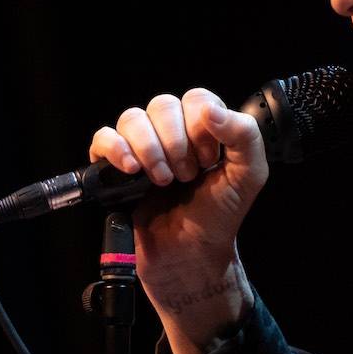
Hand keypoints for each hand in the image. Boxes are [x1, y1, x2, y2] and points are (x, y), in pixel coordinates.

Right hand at [86, 90, 268, 353]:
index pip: (196, 99)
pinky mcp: (115, 167)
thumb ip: (245, 136)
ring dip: (149, 148)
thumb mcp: (249, 175)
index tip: (209, 161)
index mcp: (202, 127)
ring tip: (162, 181)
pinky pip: (103, 138)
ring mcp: (140, 148)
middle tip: (187, 177)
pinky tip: (131, 170)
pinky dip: (116, 149)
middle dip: (176, 142)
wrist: (190, 254)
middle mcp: (170, 132)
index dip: (201, 127)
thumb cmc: (219, 216)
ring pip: (131, 118)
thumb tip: (210, 110)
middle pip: (162, 105)